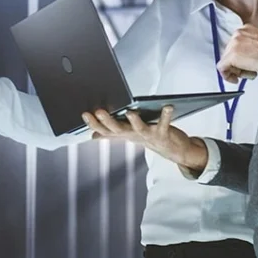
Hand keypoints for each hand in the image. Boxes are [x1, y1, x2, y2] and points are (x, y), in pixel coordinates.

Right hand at [82, 107, 208, 172]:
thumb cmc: (150, 138)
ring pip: (140, 129)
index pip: (105, 130)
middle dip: (108, 121)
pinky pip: (165, 123)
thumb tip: (94, 136)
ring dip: (135, 121)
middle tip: (99, 111)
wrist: (173, 150)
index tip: (84, 114)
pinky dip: (166, 115)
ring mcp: (149, 135)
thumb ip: (111, 134)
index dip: (94, 124)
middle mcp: (135, 135)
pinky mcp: (164, 133)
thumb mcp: (128, 135)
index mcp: (125, 133)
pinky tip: (168, 106)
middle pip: (118, 129)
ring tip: (130, 112)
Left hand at [217, 25, 257, 82]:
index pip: (235, 45)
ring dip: (236, 71)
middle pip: (229, 53)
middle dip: (237, 65)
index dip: (239, 59)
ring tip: (250, 73)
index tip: (243, 65)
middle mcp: (237, 34)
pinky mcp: (232, 55)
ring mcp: (233, 44)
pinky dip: (227, 76)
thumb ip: (250, 47)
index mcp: (245, 29)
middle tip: (248, 71)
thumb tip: (245, 57)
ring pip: (226, 60)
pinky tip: (236, 79)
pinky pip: (222, 68)